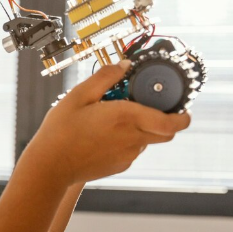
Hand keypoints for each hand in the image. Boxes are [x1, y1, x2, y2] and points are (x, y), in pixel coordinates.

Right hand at [25, 60, 191, 185]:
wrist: (49, 166)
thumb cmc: (60, 131)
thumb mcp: (79, 95)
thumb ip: (105, 77)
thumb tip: (124, 65)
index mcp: (127, 117)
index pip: (172, 122)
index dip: (183, 116)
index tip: (180, 107)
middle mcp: (132, 138)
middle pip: (166, 133)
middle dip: (164, 120)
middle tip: (146, 107)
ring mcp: (127, 155)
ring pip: (147, 140)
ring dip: (140, 129)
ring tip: (114, 121)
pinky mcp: (118, 166)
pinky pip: (131, 151)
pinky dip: (126, 141)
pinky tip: (103, 136)